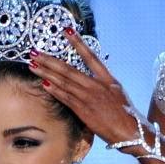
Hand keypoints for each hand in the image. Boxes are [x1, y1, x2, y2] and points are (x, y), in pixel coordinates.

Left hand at [29, 31, 142, 147]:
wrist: (131, 132)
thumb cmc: (126, 117)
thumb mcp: (118, 96)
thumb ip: (104, 87)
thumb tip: (92, 82)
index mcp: (107, 80)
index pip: (91, 57)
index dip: (78, 43)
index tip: (66, 31)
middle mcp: (97, 86)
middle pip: (69, 69)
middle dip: (50, 60)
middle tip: (35, 52)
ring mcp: (89, 98)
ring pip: (64, 82)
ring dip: (46, 73)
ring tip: (33, 65)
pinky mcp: (84, 111)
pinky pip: (66, 98)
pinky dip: (54, 90)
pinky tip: (43, 83)